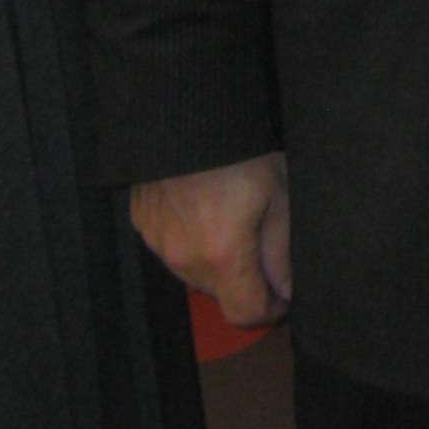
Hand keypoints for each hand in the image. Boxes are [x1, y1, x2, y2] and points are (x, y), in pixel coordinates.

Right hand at [132, 152, 293, 326]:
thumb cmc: (241, 152)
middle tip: (260, 240)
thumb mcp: (279, 197)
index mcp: (222, 257)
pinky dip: (189, 239)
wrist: (186, 114)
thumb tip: (287, 290)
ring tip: (230, 216)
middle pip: (219, 293)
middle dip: (243, 279)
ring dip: (214, 260)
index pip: (244, 314)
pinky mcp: (141, 224)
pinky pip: (170, 248)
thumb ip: (282, 252)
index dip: (268, 310)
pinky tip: (203, 206)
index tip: (281, 293)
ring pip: (193, 272)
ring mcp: (157, 243)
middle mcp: (183, 259)